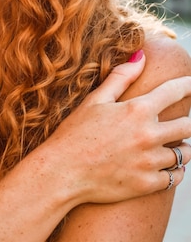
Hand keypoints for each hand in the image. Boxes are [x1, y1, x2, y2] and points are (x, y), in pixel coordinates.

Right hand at [50, 51, 190, 205]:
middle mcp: (148, 135)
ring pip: (185, 153)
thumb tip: (141, 56)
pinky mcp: (147, 184)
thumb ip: (121, 77)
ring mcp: (149, 162)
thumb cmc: (74, 133)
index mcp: (137, 110)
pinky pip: (175, 177)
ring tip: (174, 145)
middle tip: (181, 120)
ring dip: (183, 147)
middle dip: (187, 121)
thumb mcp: (95, 100)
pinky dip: (175, 171)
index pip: (175, 92)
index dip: (189, 86)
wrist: (62, 173)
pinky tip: (167, 166)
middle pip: (188, 125)